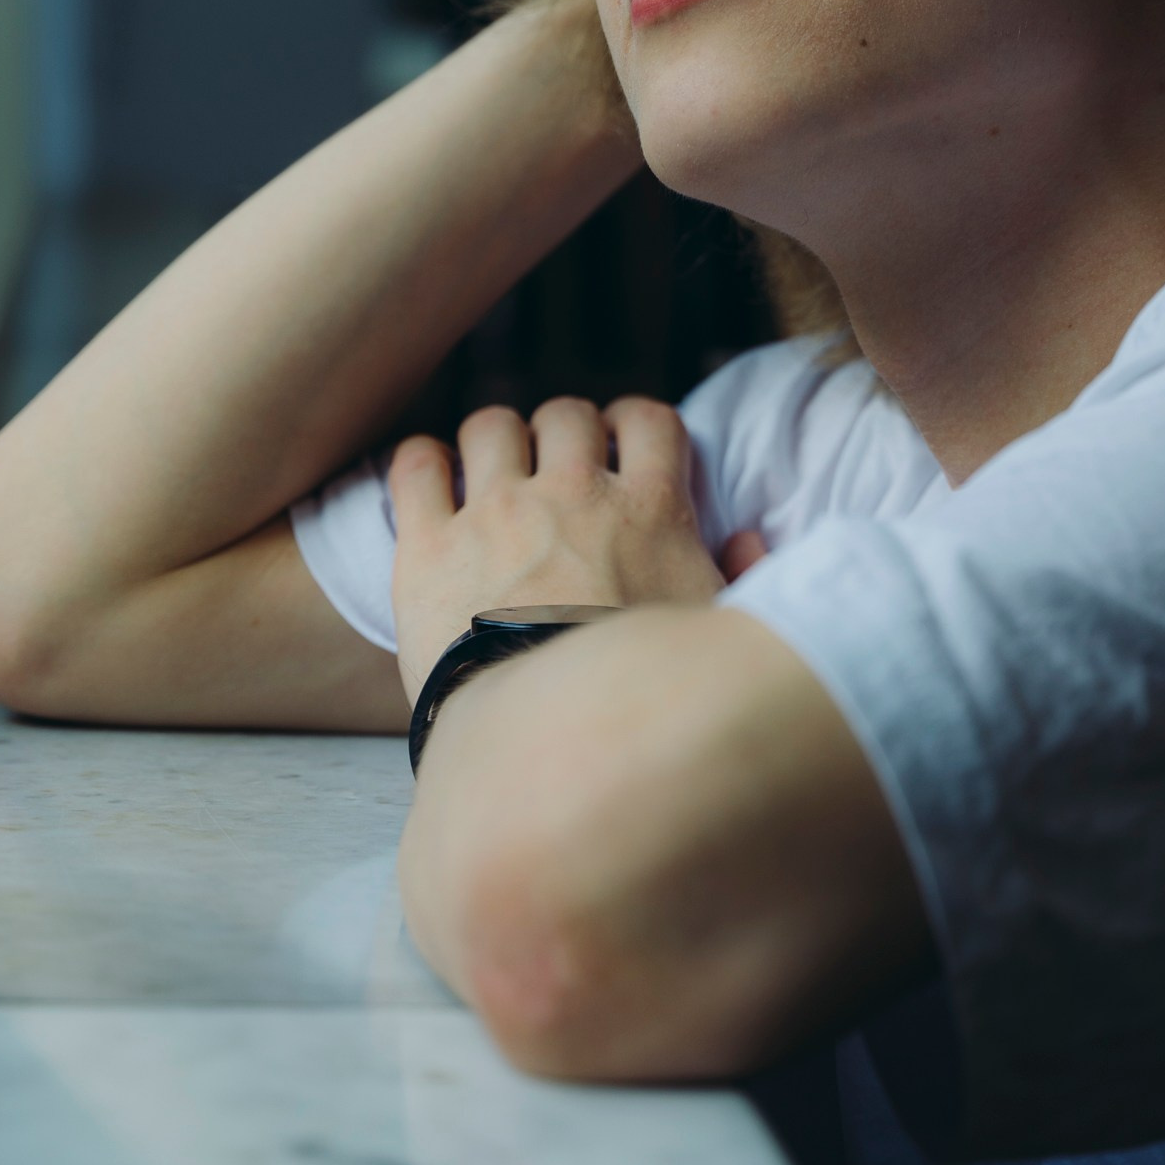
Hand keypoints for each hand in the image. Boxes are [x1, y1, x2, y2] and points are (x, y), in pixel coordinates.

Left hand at [389, 397, 727, 699]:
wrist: (555, 749)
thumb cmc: (646, 703)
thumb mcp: (720, 639)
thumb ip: (745, 580)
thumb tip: (750, 539)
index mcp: (649, 510)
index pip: (649, 421)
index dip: (633, 424)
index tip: (620, 444)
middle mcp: (571, 494)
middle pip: (565, 415)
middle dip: (561, 433)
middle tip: (553, 469)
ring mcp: (495, 513)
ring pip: (490, 427)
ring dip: (494, 442)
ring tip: (491, 472)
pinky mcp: (428, 547)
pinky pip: (415, 466)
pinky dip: (421, 463)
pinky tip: (430, 481)